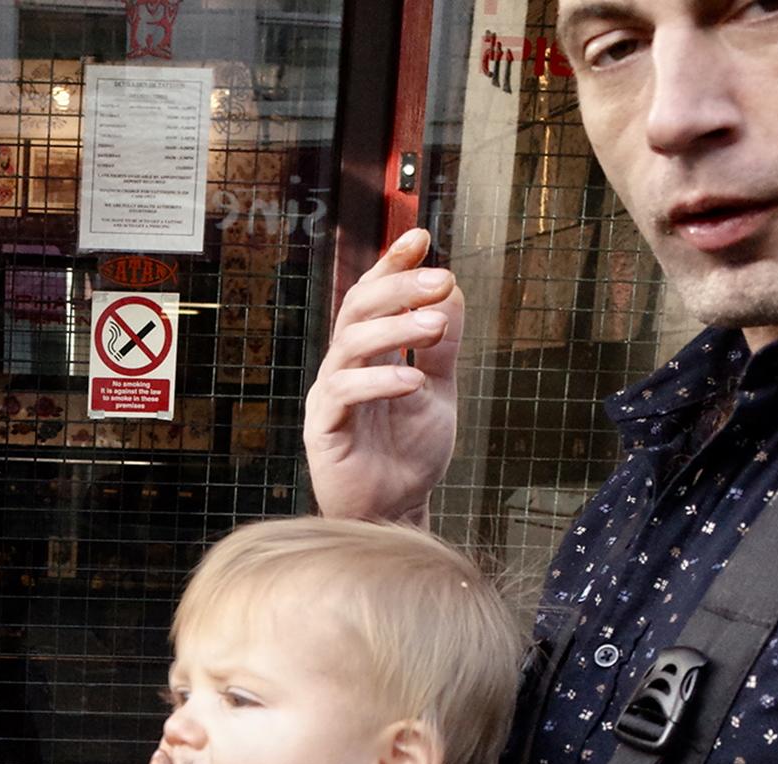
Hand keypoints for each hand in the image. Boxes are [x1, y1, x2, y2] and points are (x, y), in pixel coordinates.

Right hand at [302, 227, 462, 523]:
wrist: (397, 512)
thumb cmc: (410, 454)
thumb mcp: (439, 390)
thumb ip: (443, 345)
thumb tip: (453, 290)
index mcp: (368, 354)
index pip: (372, 296)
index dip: (391, 263)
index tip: (420, 237)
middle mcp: (343, 368)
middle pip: (357, 309)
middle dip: (397, 287)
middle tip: (440, 280)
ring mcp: (330, 397)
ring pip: (349, 345)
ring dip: (394, 329)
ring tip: (434, 327)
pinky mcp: (324, 431)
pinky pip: (344, 395)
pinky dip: (380, 382)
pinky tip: (413, 381)